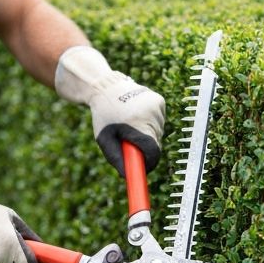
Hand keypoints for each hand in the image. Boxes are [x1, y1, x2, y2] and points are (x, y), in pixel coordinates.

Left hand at [55, 46, 165, 174]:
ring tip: (130, 126)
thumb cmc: (103, 114)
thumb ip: (116, 159)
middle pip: (156, 144)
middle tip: (129, 144)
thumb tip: (127, 177)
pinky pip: (159, 122)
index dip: (149, 164)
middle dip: (144, 149)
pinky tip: (136, 116)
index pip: (152, 152)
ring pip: (158, 133)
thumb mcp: (104, 139)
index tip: (143, 169)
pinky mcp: (160, 101)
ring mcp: (157, 105)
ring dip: (147, 136)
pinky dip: (150, 124)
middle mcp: (151, 113)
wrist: (106, 85)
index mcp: (137, 123)